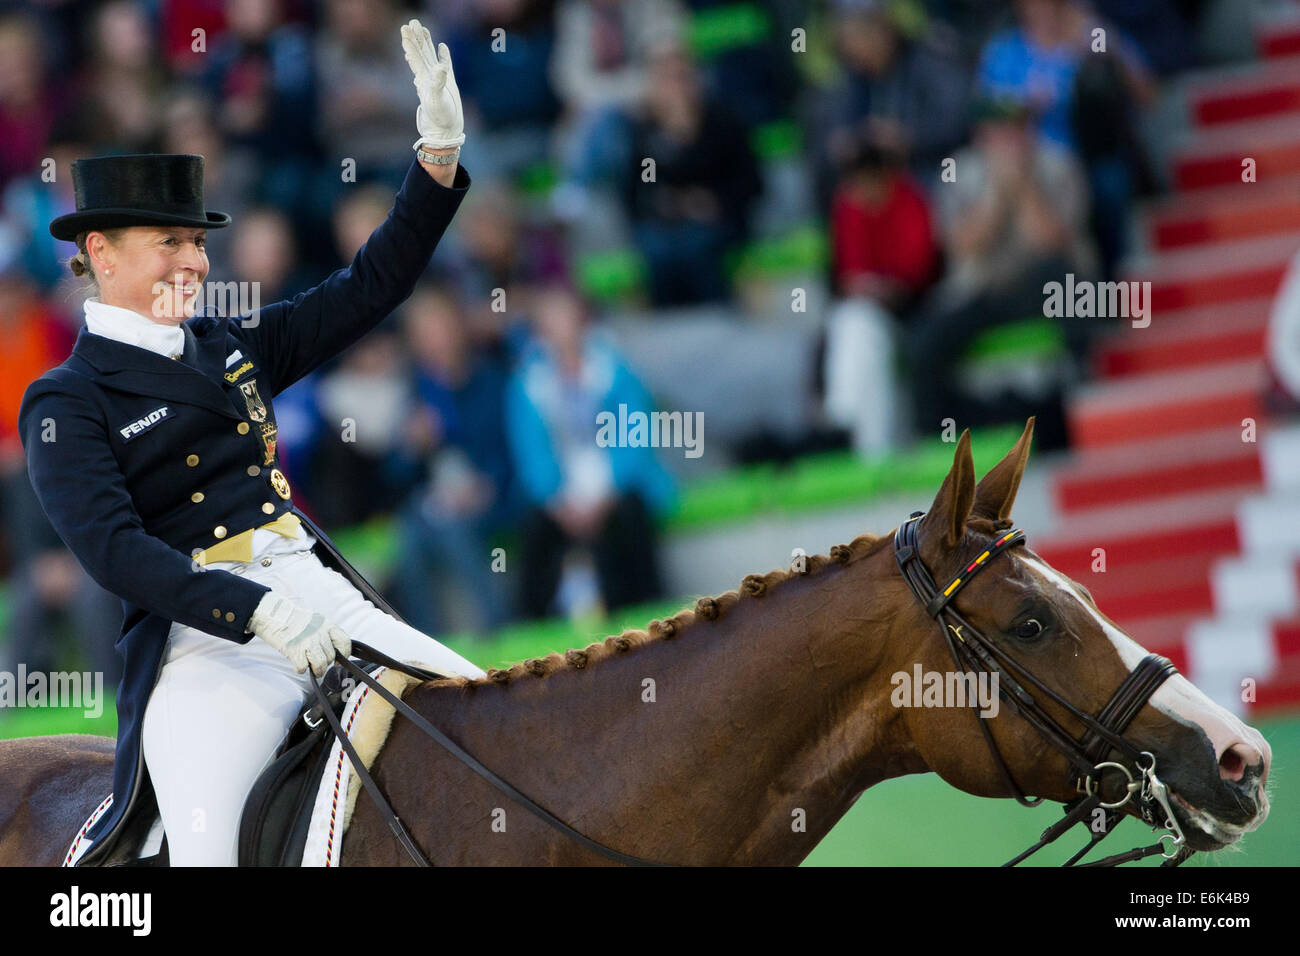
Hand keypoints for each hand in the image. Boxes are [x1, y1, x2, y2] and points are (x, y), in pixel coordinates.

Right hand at [248, 592, 350, 676]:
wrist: (272, 614)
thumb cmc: (293, 620)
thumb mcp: (316, 621)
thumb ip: (326, 633)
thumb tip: (334, 651)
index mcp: (327, 624)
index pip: (345, 642)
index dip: (344, 654)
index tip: (338, 661)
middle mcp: (320, 633)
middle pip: (331, 656)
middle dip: (325, 663)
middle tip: (317, 662)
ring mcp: (308, 642)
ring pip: (321, 665)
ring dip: (317, 670)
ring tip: (311, 668)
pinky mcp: (294, 650)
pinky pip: (303, 668)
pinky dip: (300, 669)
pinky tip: (297, 663)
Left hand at [402, 18, 464, 149]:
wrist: (446, 131)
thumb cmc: (440, 118)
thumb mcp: (437, 102)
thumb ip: (438, 83)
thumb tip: (440, 67)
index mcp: (424, 79)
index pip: (415, 58)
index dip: (410, 44)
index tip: (405, 30)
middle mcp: (429, 77)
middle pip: (421, 53)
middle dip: (416, 38)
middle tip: (411, 22)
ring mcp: (438, 79)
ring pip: (430, 56)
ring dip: (426, 43)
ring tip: (422, 28)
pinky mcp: (448, 83)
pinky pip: (445, 64)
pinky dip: (443, 55)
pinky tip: (442, 47)